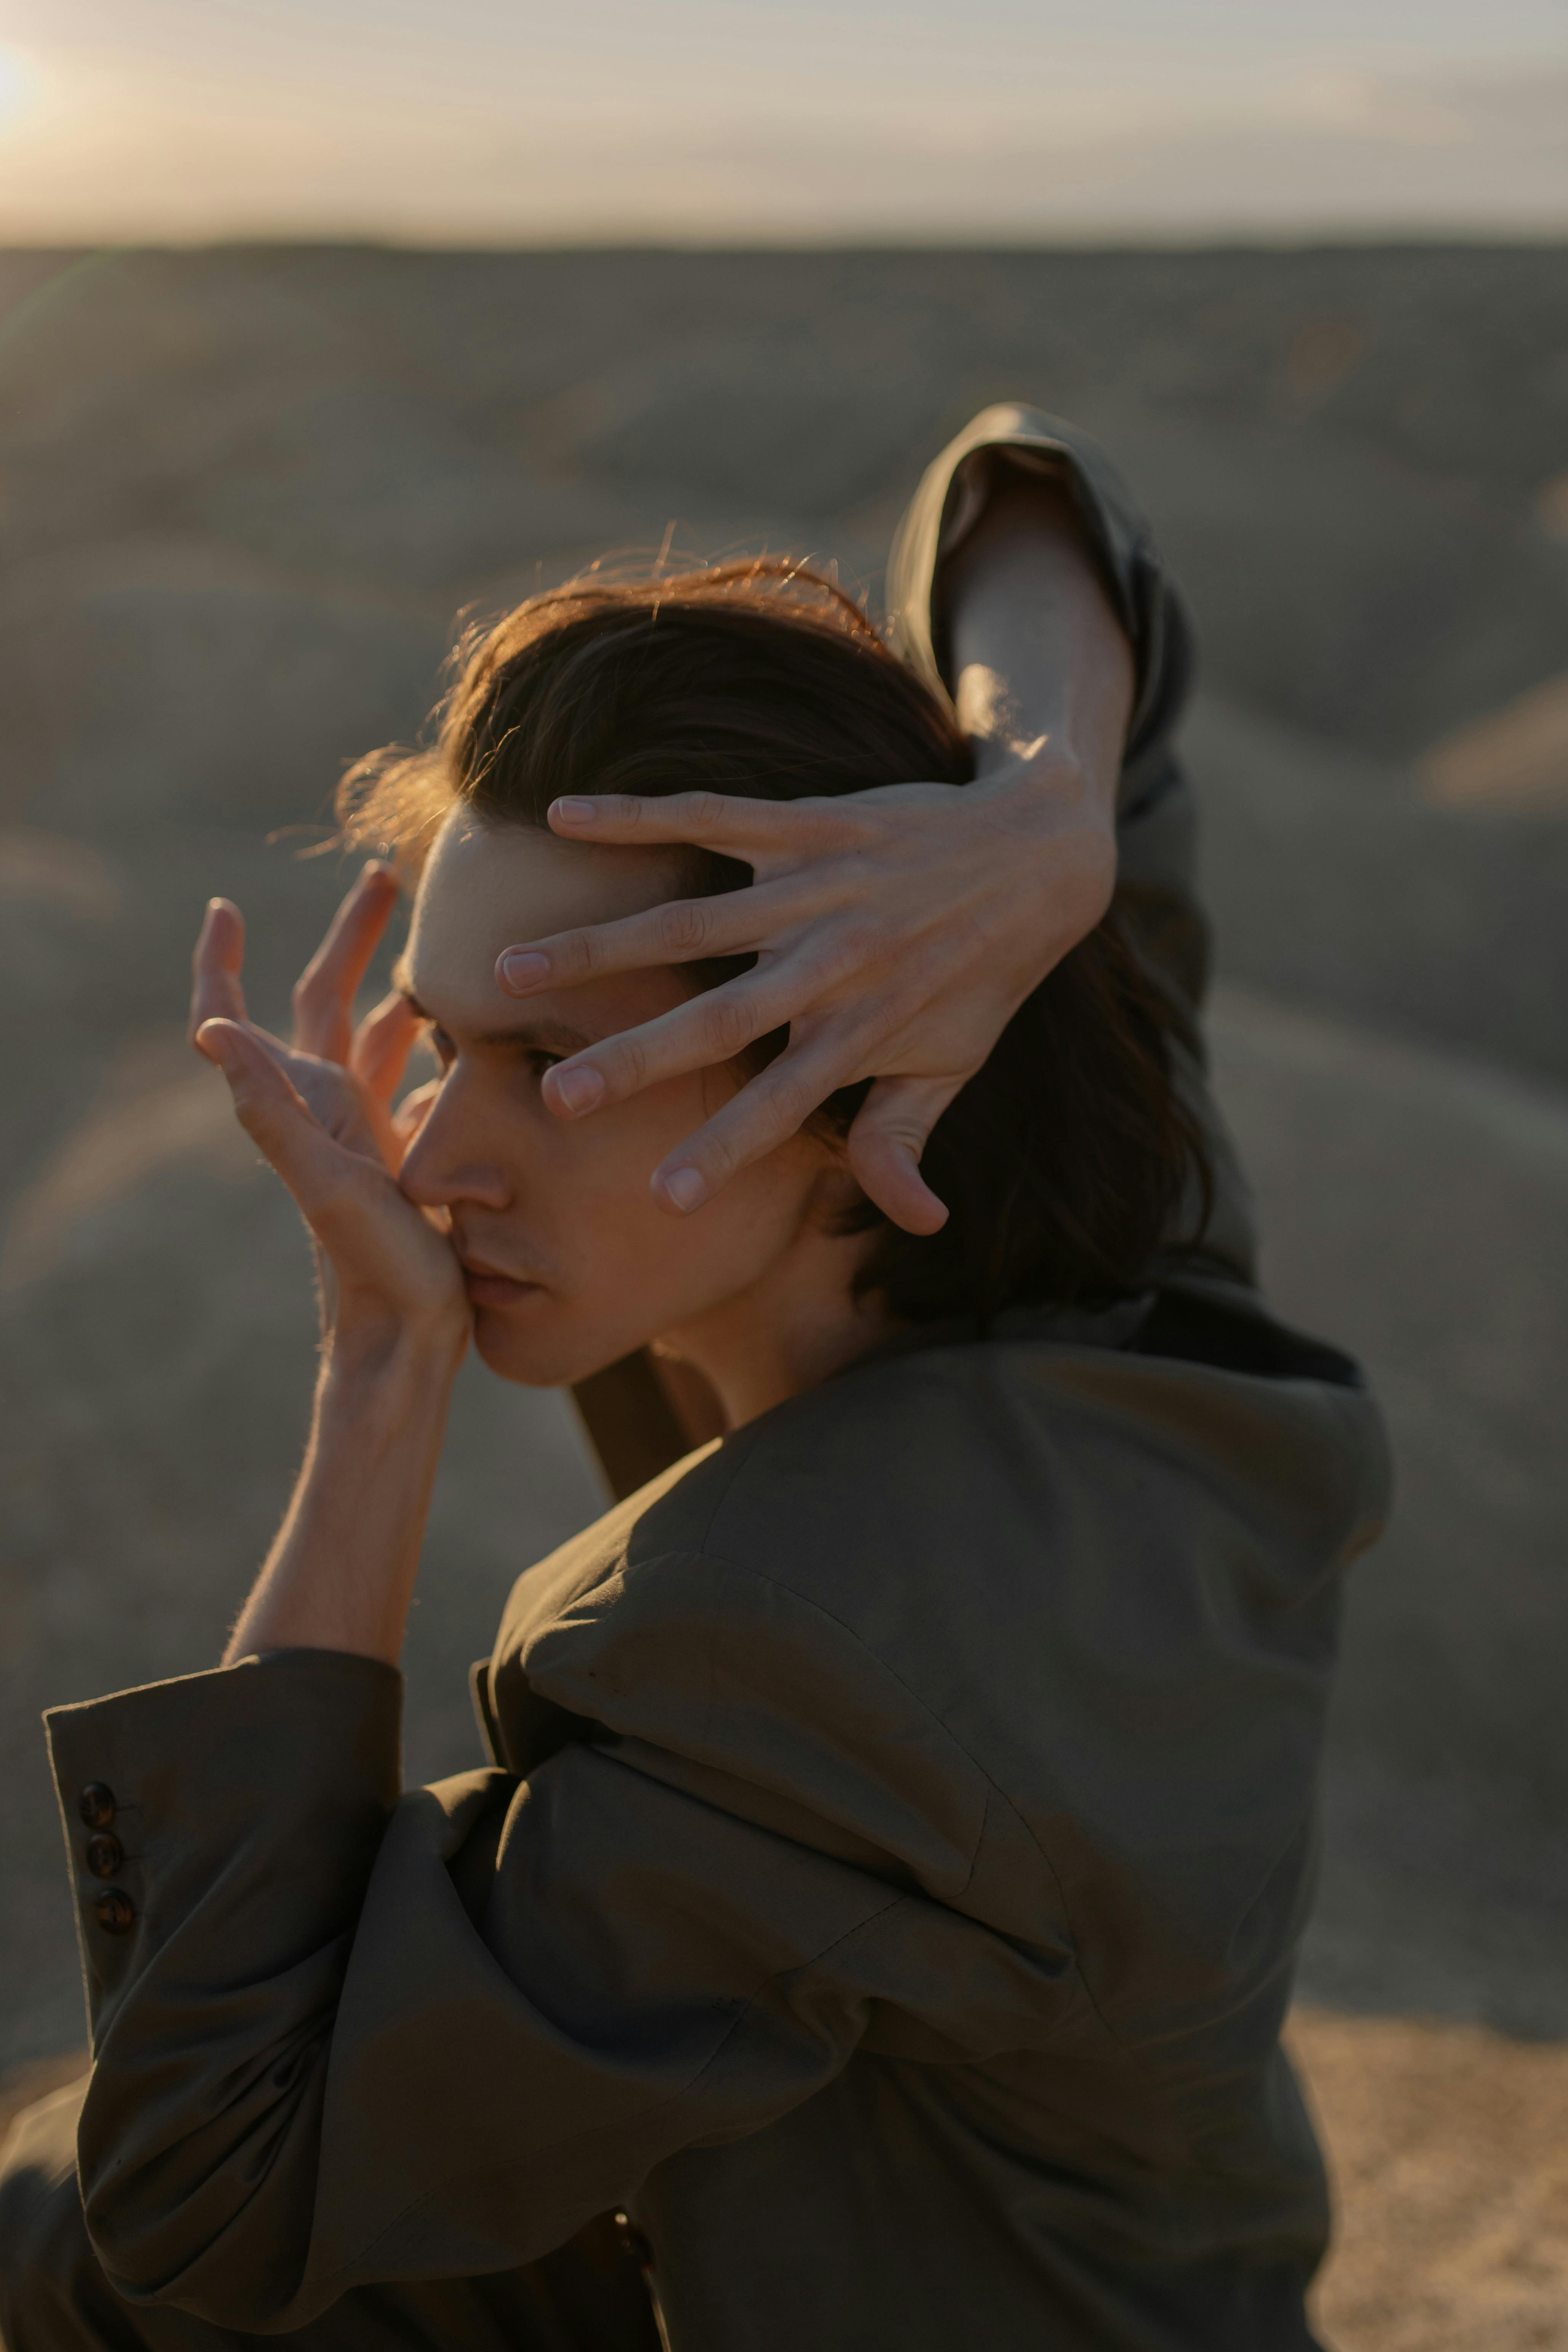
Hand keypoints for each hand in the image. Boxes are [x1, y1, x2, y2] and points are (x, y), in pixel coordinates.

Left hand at [189, 866, 465, 1348]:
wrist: (405, 1334)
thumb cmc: (370, 1265)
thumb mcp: (323, 1182)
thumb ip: (270, 1110)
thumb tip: (211, 1030)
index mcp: (304, 1105)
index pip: (238, 1019)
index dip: (219, 964)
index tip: (224, 907)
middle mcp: (327, 1110)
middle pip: (326, 1003)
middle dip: (351, 939)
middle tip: (384, 878)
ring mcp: (366, 1132)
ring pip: (373, 1037)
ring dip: (392, 984)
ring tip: (432, 941)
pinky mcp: (404, 1154)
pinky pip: (411, 1080)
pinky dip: (427, 1044)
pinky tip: (460, 1030)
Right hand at [493, 751, 1114, 1233]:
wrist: (1040, 851)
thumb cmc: (986, 973)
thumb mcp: (957, 1064)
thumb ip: (908, 1137)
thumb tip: (918, 1222)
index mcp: (860, 1032)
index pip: (783, 1108)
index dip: (727, 1153)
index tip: (665, 1200)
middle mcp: (832, 964)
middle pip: (718, 1019)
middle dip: (635, 1060)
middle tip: (556, 1096)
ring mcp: (816, 888)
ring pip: (690, 921)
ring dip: (597, 945)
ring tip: (511, 971)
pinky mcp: (809, 822)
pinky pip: (710, 813)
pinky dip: (635, 813)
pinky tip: (562, 813)